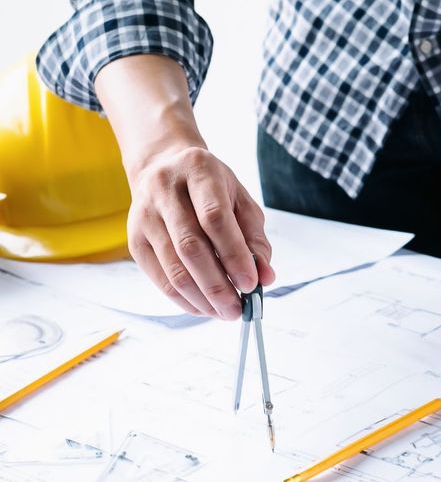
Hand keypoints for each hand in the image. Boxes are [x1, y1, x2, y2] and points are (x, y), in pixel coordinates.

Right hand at [127, 146, 274, 318]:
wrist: (163, 169)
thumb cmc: (211, 190)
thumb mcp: (241, 203)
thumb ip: (256, 240)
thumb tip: (265, 278)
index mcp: (198, 171)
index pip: (214, 218)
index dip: (234, 255)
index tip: (251, 284)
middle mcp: (164, 189)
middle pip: (191, 247)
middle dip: (217, 285)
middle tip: (237, 309)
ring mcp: (144, 215)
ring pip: (174, 268)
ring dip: (202, 299)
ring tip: (224, 312)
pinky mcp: (135, 239)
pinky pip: (160, 279)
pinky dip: (184, 300)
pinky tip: (204, 307)